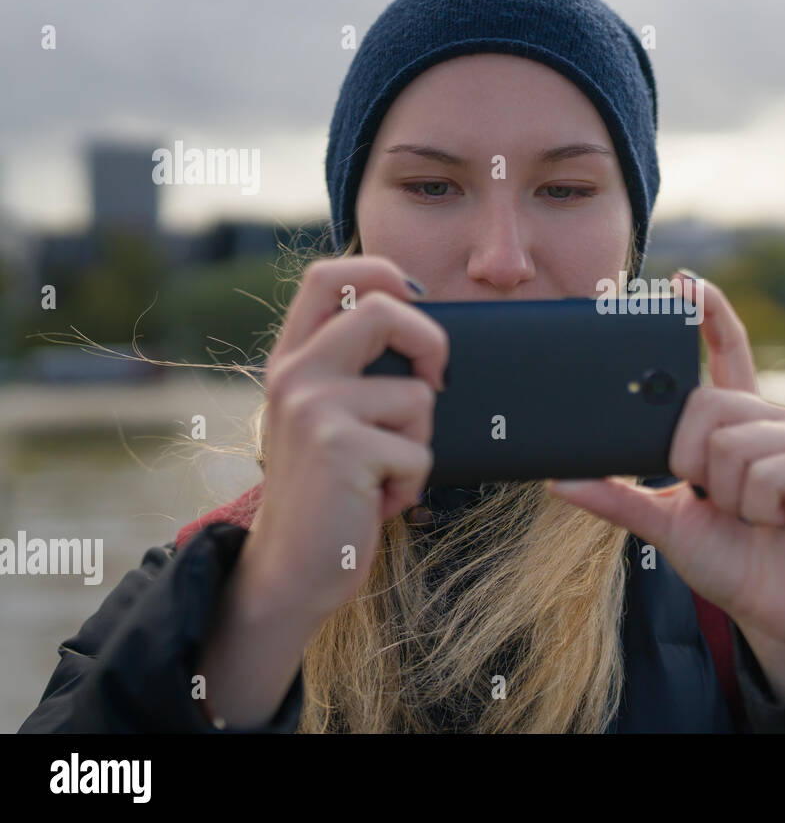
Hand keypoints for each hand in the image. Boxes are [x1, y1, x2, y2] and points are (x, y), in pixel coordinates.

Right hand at [247, 256, 448, 623]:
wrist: (291, 572)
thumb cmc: (330, 494)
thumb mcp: (331, 420)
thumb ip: (356, 374)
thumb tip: (426, 333)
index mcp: (292, 360)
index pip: (328, 276)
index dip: (381, 270)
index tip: (417, 300)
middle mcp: (295, 375)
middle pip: (384, 309)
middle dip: (432, 344)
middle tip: (436, 383)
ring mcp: (313, 408)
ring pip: (417, 396)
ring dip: (420, 443)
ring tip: (384, 473)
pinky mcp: (340, 447)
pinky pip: (419, 450)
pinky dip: (412, 484)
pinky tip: (378, 501)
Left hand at [547, 272, 784, 702]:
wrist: (775, 609)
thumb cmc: (727, 558)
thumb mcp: (663, 522)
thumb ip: (617, 497)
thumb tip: (559, 479)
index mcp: (735, 425)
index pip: (727, 353)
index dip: (709, 315)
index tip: (686, 281)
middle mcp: (770, 421)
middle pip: (707, 405)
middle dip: (691, 460)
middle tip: (709, 494)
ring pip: (730, 442)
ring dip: (725, 494)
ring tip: (746, 514)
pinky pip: (763, 472)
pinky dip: (754, 508)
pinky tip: (773, 520)